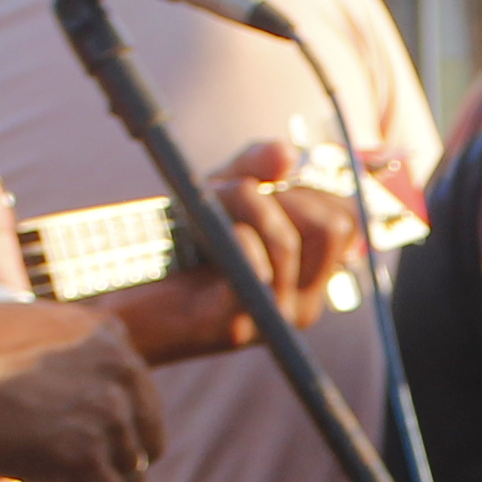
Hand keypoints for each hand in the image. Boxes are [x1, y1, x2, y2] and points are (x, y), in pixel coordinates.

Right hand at [0, 301, 165, 481]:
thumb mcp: (28, 339)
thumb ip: (68, 367)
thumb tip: (83, 428)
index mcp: (111, 334)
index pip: (141, 398)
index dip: (107, 428)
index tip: (67, 435)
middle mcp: (122, 370)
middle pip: (147, 442)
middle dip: (111, 462)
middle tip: (65, 470)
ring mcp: (106, 414)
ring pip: (132, 479)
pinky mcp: (83, 458)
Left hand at [198, 137, 368, 325]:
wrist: (135, 295)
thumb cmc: (186, 241)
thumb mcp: (225, 188)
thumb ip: (258, 164)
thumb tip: (287, 154)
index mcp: (312, 274)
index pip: (345, 220)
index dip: (310, 190)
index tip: (273, 189)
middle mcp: (305, 300)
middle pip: (331, 226)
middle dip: (286, 197)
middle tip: (241, 196)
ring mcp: (276, 317)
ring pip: (289, 243)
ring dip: (250, 210)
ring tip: (217, 216)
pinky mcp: (240, 327)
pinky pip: (255, 269)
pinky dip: (237, 241)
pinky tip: (217, 238)